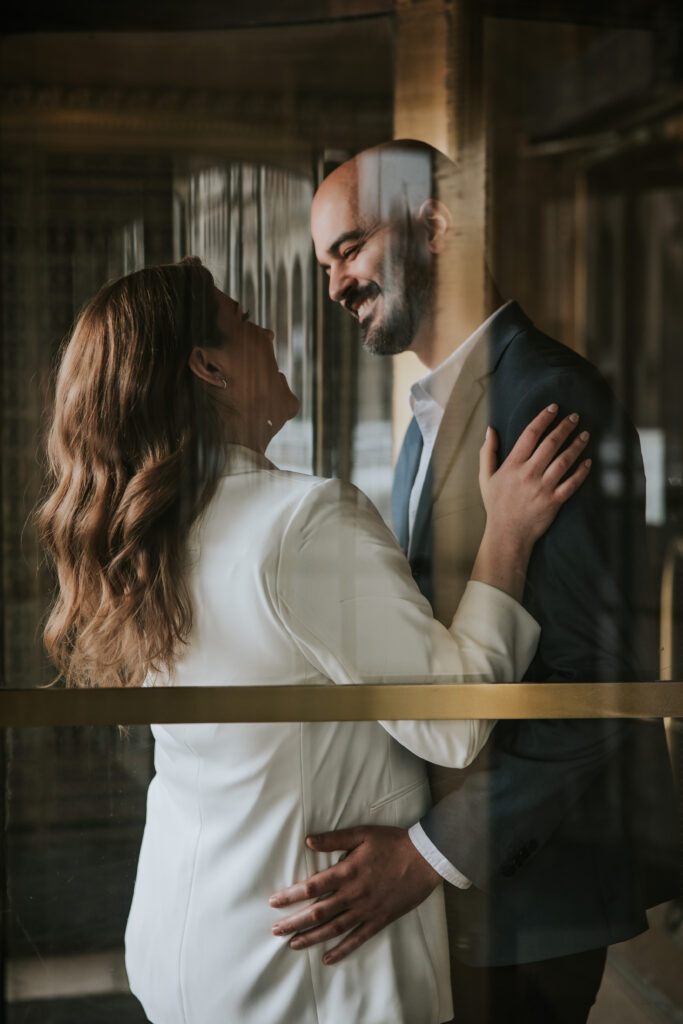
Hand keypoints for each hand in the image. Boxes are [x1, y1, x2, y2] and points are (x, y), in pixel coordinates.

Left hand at [269, 826, 440, 964]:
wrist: (424, 859)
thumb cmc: (392, 843)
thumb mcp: (362, 834)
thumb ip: (334, 839)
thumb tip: (308, 840)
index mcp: (346, 872)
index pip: (311, 887)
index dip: (291, 896)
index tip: (273, 902)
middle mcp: (353, 895)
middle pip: (318, 912)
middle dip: (294, 922)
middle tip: (275, 930)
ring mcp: (366, 910)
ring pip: (333, 929)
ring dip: (311, 938)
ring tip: (292, 944)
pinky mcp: (379, 920)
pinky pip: (357, 939)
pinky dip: (342, 950)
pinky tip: (327, 958)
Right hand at [480, 403, 590, 548]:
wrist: (507, 535)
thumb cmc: (496, 505)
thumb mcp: (485, 478)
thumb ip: (487, 453)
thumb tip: (490, 430)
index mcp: (512, 466)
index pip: (530, 434)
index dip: (543, 418)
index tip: (554, 408)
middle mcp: (528, 474)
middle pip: (550, 444)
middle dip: (565, 427)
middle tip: (575, 417)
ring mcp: (542, 488)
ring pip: (564, 461)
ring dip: (576, 446)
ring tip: (585, 434)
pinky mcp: (554, 502)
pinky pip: (572, 484)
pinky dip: (581, 472)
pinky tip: (589, 462)